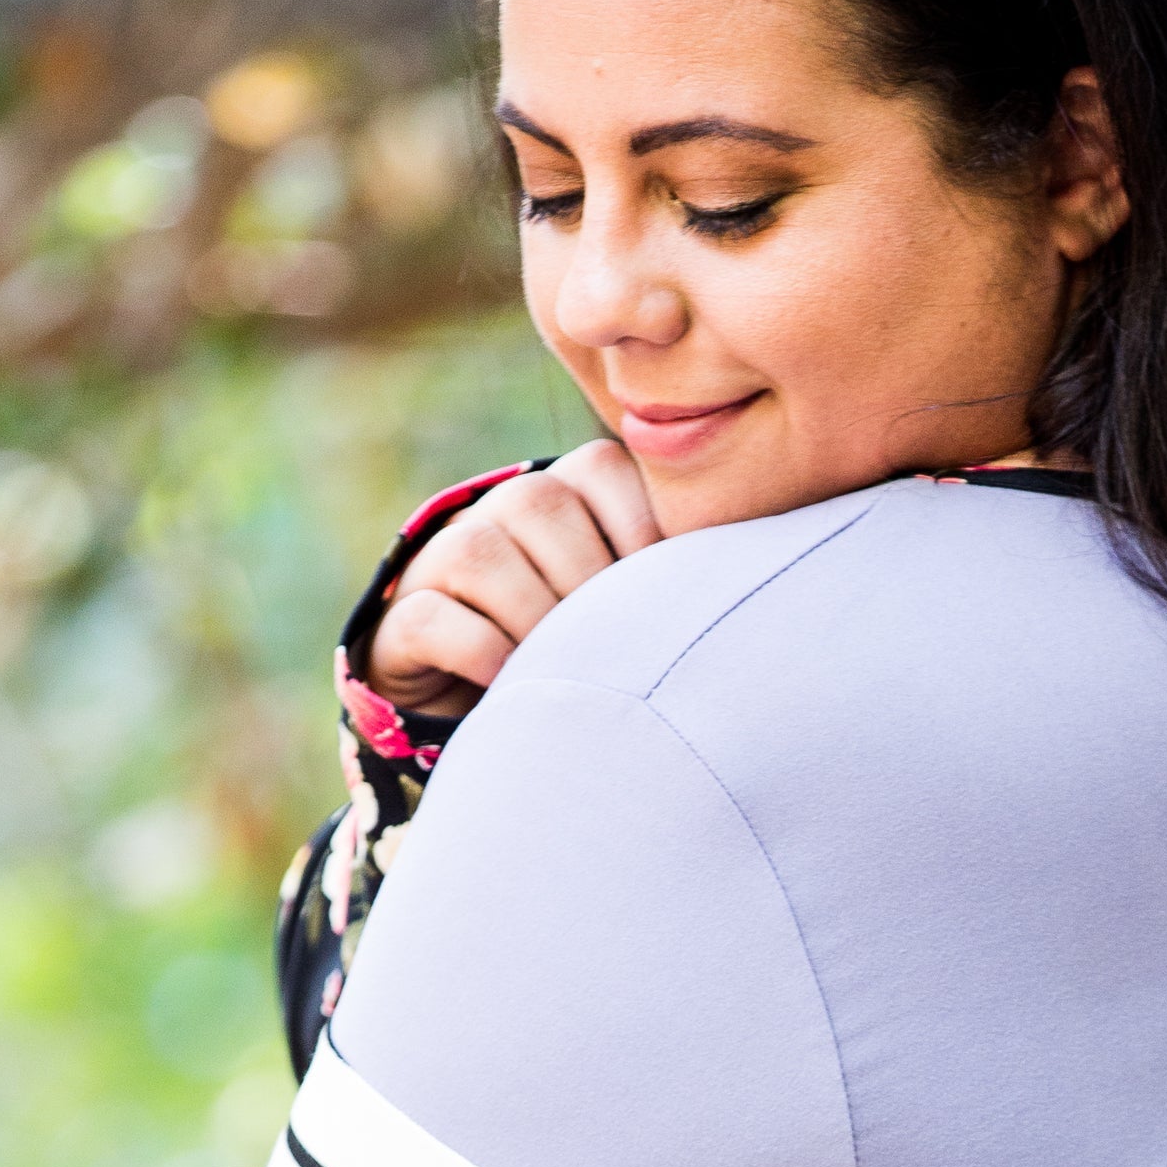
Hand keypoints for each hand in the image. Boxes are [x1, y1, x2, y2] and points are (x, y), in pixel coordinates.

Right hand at [365, 438, 660, 708]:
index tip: (662, 601)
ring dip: (531, 618)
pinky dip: (479, 650)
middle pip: (543, 509)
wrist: (494, 695)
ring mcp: (447, 556)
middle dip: (585, 587)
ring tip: (559, 666)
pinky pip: (436, 616)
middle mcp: (506, 508)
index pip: (606, 471)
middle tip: (613, 647)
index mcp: (572, 491)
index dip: (639, 535)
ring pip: (483, 555)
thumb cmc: (596, 646)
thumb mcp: (644, 603)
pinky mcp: (406, 615)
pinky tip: (510, 679)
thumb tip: (760, 580)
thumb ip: (685, 577)